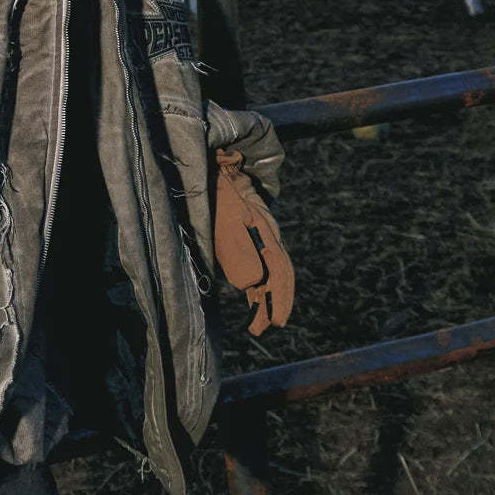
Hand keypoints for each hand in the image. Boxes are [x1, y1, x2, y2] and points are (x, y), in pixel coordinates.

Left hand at [214, 148, 293, 335]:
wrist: (214, 168)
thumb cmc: (218, 193)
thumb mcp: (226, 220)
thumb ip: (240, 250)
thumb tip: (252, 285)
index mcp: (267, 234)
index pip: (281, 272)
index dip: (281, 298)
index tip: (277, 321)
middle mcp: (267, 237)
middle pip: (280, 275)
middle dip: (278, 302)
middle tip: (272, 326)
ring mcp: (257, 237)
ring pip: (270, 273)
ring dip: (268, 298)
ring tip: (259, 324)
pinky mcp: (246, 237)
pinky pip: (259, 265)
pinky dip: (259, 286)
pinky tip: (254, 298)